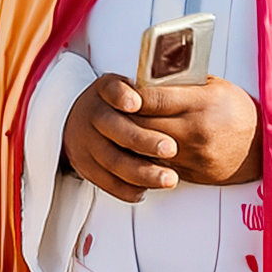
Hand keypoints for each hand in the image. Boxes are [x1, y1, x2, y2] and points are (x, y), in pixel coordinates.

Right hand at [62, 74, 180, 203]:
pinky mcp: (85, 166)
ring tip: (170, 179)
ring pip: (112, 160)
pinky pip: (105, 182)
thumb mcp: (132, 87)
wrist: (82, 121)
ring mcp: (85, 142)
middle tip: (171, 149)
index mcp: (105, 90)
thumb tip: (189, 81)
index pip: (111, 89)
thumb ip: (155, 89)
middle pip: (114, 127)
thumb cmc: (121, 105)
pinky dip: (127, 188)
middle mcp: (91, 114)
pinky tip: (147, 190)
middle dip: (143, 140)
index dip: (122, 95)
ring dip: (142, 172)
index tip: (137, 103)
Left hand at [134, 77, 261, 186]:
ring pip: (145, 148)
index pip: (154, 99)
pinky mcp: (190, 172)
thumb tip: (149, 78)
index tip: (123, 93)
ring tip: (124, 129)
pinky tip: (140, 147)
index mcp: (203, 103)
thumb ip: (182, 84)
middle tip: (116, 110)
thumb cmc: (237, 111)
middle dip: (126, 117)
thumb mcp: (214, 87)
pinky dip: (145, 155)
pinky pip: (157, 164)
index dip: (132, 96)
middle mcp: (196, 131)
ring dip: (132, 139)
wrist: (261, 146)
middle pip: (144, 125)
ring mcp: (193, 155)